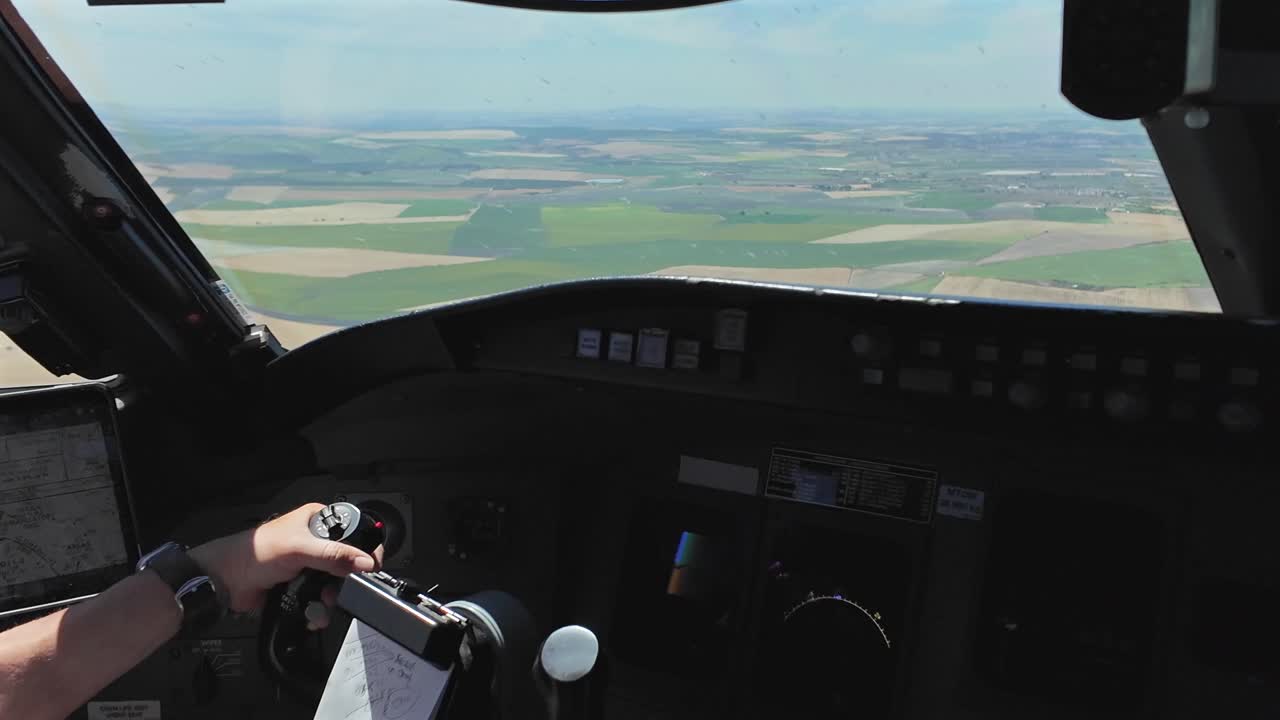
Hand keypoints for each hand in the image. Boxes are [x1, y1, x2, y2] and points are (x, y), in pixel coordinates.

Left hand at [189, 503, 382, 613]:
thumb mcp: (300, 549)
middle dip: (345, 582)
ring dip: (330, 600)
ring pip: (335, 585)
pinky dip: (318, 610)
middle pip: (347, 563)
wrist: (226, 580)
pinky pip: (320, 600)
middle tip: (339, 590)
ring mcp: (309, 566)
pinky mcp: (301, 586)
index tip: (371, 567)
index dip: (366, 550)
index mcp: (318, 521)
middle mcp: (316, 542)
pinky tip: (311, 614)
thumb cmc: (255, 552)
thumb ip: (334, 556)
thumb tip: (364, 562)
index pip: (355, 532)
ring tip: (321, 605)